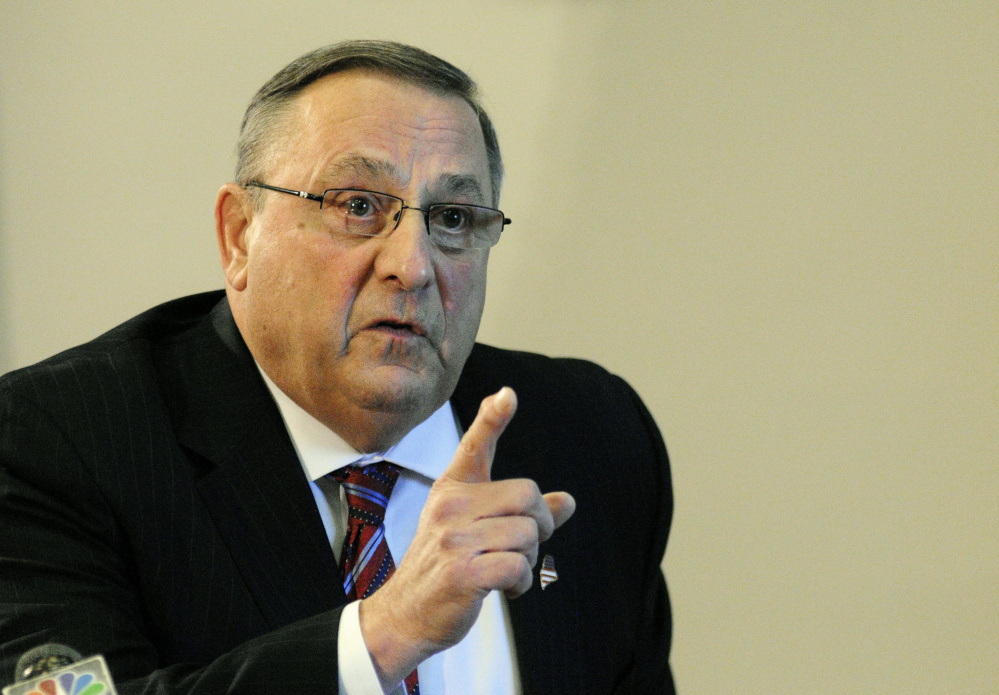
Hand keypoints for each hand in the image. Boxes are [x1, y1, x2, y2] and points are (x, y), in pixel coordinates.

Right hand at [358, 387, 575, 688]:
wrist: (403, 614)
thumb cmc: (442, 568)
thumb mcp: (473, 530)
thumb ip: (516, 512)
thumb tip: (568, 502)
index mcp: (452, 491)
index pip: (475, 446)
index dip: (493, 418)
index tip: (508, 396)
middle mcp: (450, 507)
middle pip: (528, 495)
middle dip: (539, 524)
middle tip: (521, 547)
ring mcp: (453, 538)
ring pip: (528, 534)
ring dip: (528, 561)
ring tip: (506, 572)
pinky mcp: (462, 571)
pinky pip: (517, 566)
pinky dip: (520, 583)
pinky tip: (505, 590)